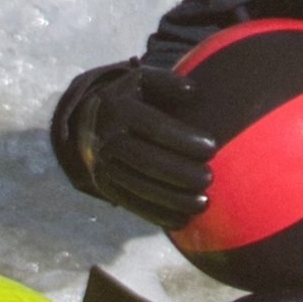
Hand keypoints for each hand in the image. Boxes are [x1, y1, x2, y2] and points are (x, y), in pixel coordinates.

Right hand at [50, 59, 218, 225]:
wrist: (89, 121)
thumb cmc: (132, 98)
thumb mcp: (143, 81)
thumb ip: (168, 82)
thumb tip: (194, 90)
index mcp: (118, 108)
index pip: (153, 126)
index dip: (184, 139)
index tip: (213, 148)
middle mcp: (106, 138)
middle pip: (145, 160)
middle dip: (180, 172)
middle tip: (210, 178)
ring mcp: (103, 165)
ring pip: (138, 186)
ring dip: (172, 198)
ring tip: (204, 202)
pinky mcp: (105, 186)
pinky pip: (131, 204)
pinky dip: (157, 215)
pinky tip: (182, 220)